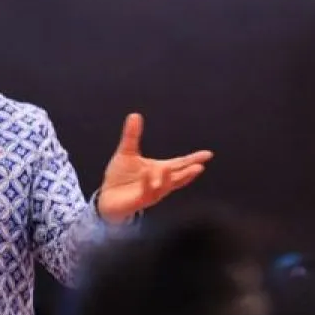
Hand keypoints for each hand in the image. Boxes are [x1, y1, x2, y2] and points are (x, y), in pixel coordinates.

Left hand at [96, 113, 212, 222]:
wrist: (106, 197)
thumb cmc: (120, 177)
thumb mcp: (127, 152)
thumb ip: (132, 135)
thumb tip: (134, 115)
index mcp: (160, 169)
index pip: (180, 163)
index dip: (194, 159)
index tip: (208, 154)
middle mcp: (159, 182)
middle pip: (178, 177)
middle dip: (189, 172)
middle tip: (200, 166)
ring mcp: (151, 192)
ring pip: (164, 186)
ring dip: (168, 178)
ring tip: (168, 168)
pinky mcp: (139, 200)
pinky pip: (147, 191)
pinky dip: (148, 183)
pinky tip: (148, 174)